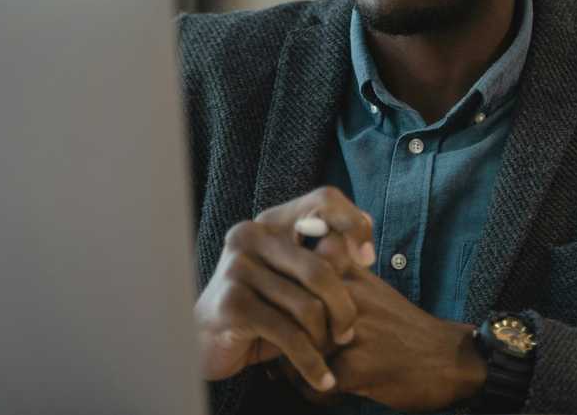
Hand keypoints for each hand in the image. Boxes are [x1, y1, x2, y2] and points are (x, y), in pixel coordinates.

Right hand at [193, 186, 375, 391]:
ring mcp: (238, 268)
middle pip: (322, 268)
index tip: (367, 259)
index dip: (353, 224)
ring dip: (325, 337)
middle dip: (344, 307)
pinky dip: (311, 361)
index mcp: (272, 221)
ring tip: (330, 351)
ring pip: (308, 305)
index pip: (323, 199)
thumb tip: (364, 242)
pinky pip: (289, 335)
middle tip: (348, 331)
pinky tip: (322, 377)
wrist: (209, 341)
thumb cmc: (264, 307)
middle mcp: (251, 235)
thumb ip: (326, 257)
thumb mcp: (296, 278)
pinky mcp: (232, 303)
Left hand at [280, 265, 486, 411]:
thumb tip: (282, 286)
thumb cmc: (402, 326)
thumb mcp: (369, 287)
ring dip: (295, 370)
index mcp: (349, 273)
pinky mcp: (358, 366)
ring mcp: (353, 332)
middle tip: (286, 355)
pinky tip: (333, 392)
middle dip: (282, 341)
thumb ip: (332, 277)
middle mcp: (348, 296)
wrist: (449, 357)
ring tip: (310, 373)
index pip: (291, 280)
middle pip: (288, 318)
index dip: (282, 304)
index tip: (284, 318)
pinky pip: (315, 384)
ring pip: (296, 352)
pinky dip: (317, 394)